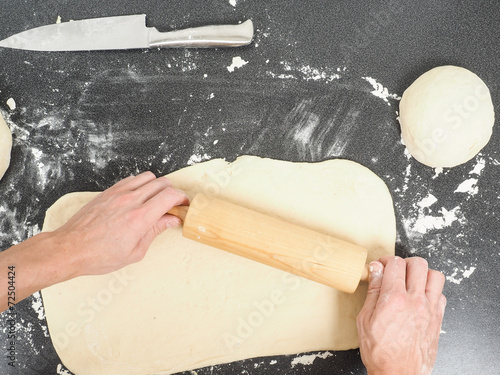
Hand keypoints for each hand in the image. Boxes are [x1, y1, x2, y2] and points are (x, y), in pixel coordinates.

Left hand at [52, 172, 188, 276]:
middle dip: (172, 192)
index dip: (182, 198)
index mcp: (140, 218)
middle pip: (162, 183)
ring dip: (157, 186)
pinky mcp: (108, 192)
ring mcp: (118, 194)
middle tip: (172, 204)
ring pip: (148, 177)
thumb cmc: (99, 255)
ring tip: (155, 200)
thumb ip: (155, 231)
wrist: (71, 248)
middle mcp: (130, 201)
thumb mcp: (135, 251)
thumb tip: (171, 220)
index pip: (170, 195)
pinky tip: (139, 198)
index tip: (183, 205)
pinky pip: (131, 179)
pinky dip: (140, 185)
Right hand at [357, 256, 445, 374]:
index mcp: (394, 299)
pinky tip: (420, 296)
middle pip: (417, 264)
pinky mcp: (437, 319)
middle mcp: (415, 301)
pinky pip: (441, 294)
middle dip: (404, 262)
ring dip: (422, 273)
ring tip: (411, 280)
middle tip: (395, 270)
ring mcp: (429, 309)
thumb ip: (373, 291)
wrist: (398, 374)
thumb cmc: (380, 351)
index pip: (394, 264)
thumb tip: (375, 270)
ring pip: (434, 275)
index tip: (380, 267)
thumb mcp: (365, 319)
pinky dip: (431, 290)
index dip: (385, 261)